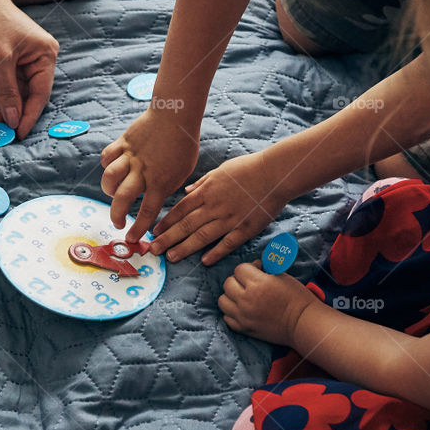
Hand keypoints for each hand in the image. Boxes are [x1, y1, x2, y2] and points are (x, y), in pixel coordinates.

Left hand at [0, 2, 58, 138]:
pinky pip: (10, 84)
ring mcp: (29, 59)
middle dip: (14, 113)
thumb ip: (8, 92)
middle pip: (30, 94)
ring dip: (4, 108)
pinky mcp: (15, 60)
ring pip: (18, 92)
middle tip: (1, 133)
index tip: (18, 133)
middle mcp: (41, 58)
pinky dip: (0, 97)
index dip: (29, 115)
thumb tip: (13, 119)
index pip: (40, 93)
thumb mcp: (0, 61)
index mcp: (46, 55)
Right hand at [100, 109, 198, 237]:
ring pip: (110, 177)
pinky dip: (106, 165)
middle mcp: (143, 171)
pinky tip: (112, 168)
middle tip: (117, 223)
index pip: (148, 211)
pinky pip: (107, 157)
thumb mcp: (184, 171)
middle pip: (122, 197)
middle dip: (116, 214)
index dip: (138, 228)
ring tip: (112, 193)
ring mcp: (131, 156)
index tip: (132, 239)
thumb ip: (169, 186)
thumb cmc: (184, 143)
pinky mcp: (123, 143)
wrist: (175, 114)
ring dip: (107, 189)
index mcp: (161, 181)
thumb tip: (158, 198)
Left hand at [150, 149, 287, 264]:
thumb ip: (202, 183)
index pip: (180, 209)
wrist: (275, 172)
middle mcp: (214, 206)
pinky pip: (228, 243)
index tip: (154, 232)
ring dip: (185, 248)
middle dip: (167, 238)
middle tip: (153, 250)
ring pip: (202, 236)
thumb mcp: (220, 170)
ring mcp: (230, 218)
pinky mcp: (246, 228)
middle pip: (186, 225)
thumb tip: (186, 190)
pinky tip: (204, 261)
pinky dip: (216, 252)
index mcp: (207, 191)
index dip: (166, 222)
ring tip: (171, 257)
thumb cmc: (249, 168)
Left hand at [219, 262, 315, 343]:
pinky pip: (227, 317)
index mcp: (258, 283)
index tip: (258, 270)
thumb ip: (266, 268)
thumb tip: (256, 264)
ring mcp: (243, 315)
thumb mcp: (283, 276)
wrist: (303, 323)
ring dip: (231, 296)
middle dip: (238, 280)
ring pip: (223, 300)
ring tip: (243, 296)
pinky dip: (232, 312)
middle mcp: (247, 299)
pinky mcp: (243, 328)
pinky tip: (242, 310)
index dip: (249, 268)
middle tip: (249, 283)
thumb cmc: (298, 298)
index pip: (239, 269)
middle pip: (228, 283)